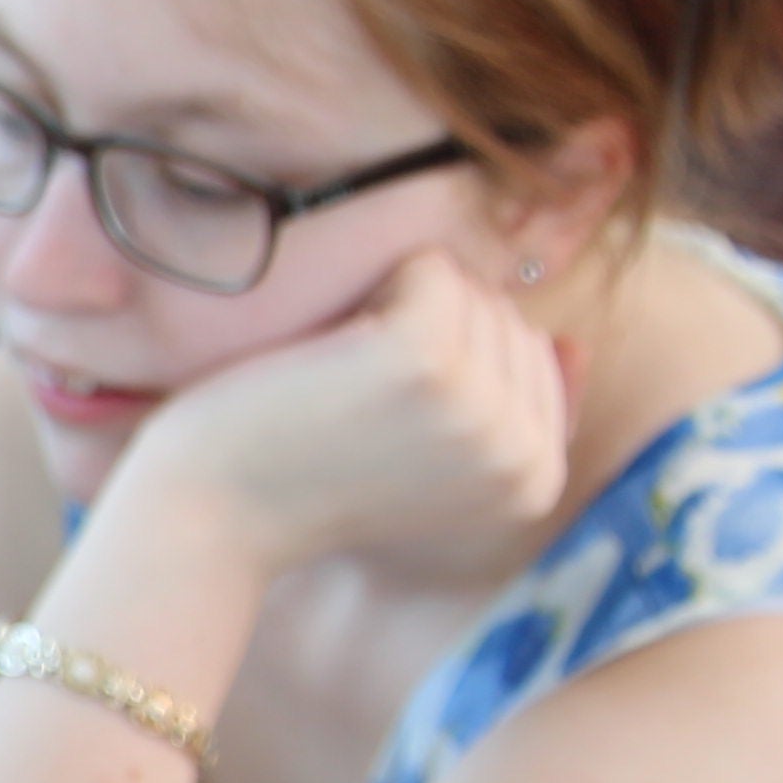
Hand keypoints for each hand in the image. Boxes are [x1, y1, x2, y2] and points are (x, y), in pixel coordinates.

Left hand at [114, 246, 577, 579]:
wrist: (210, 514)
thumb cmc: (304, 478)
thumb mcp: (428, 459)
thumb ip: (507, 411)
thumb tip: (573, 341)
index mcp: (535, 482)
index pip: (535, 360)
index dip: (451, 361)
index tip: (383, 418)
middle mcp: (522, 453)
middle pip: (507, 320)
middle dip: (427, 332)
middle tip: (352, 405)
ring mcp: (481, 406)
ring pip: (471, 290)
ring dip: (394, 312)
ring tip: (341, 385)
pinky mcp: (427, 359)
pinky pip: (428, 268)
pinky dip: (373, 286)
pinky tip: (333, 350)